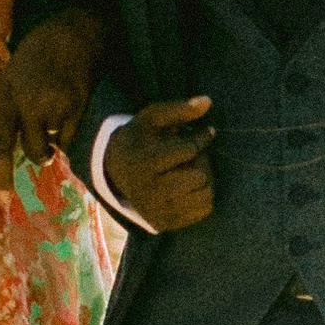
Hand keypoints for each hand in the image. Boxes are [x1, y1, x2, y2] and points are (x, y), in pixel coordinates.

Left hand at [0, 9, 105, 172]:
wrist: (72, 35)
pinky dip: (68, 134)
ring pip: (52, 145)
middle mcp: (30, 104)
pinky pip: (69, 138)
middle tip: (44, 149)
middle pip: (30, 150)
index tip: (4, 194)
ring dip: (53, 139)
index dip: (1, 171)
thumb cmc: (35, 55)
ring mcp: (54, 107)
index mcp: (9, 97)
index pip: (1, 142)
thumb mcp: (7, 76)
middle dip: (37, 155)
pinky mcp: (77, 107)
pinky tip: (69, 112)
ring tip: (56, 113)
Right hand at [107, 97, 216, 233]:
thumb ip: (179, 109)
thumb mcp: (152, 118)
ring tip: (193, 169)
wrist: (115, 171)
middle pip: (200, 176)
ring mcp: (157, 211)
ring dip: (206, 179)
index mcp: (144, 163)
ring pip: (205, 195)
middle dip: (203, 161)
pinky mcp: (165, 224)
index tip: (207, 132)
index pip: (189, 151)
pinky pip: (203, 211)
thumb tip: (208, 101)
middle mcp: (149, 191)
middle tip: (196, 155)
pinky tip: (191, 185)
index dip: (203, 138)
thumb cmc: (140, 139)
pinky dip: (203, 196)